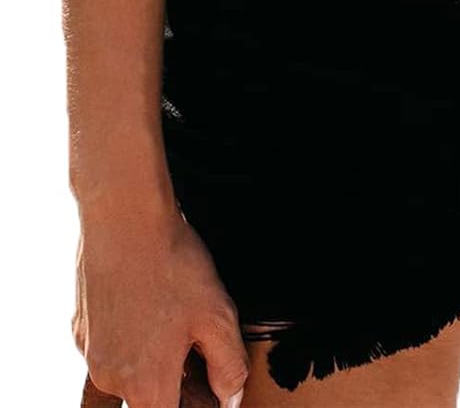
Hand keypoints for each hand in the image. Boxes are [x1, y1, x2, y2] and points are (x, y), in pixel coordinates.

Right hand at [73, 195, 247, 407]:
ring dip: (150, 363)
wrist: (125, 219)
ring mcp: (91, 354)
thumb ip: (228, 366)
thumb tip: (229, 395)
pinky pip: (109, 349)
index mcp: (147, 386)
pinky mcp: (81, 328)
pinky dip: (130, 339)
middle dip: (175, 383)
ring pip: (126, 376)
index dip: (197, 402)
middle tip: (196, 347)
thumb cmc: (173, 266)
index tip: (208, 381)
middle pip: (147, 400)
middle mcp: (112, 379)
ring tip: (173, 324)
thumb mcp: (218, 316)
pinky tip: (149, 305)